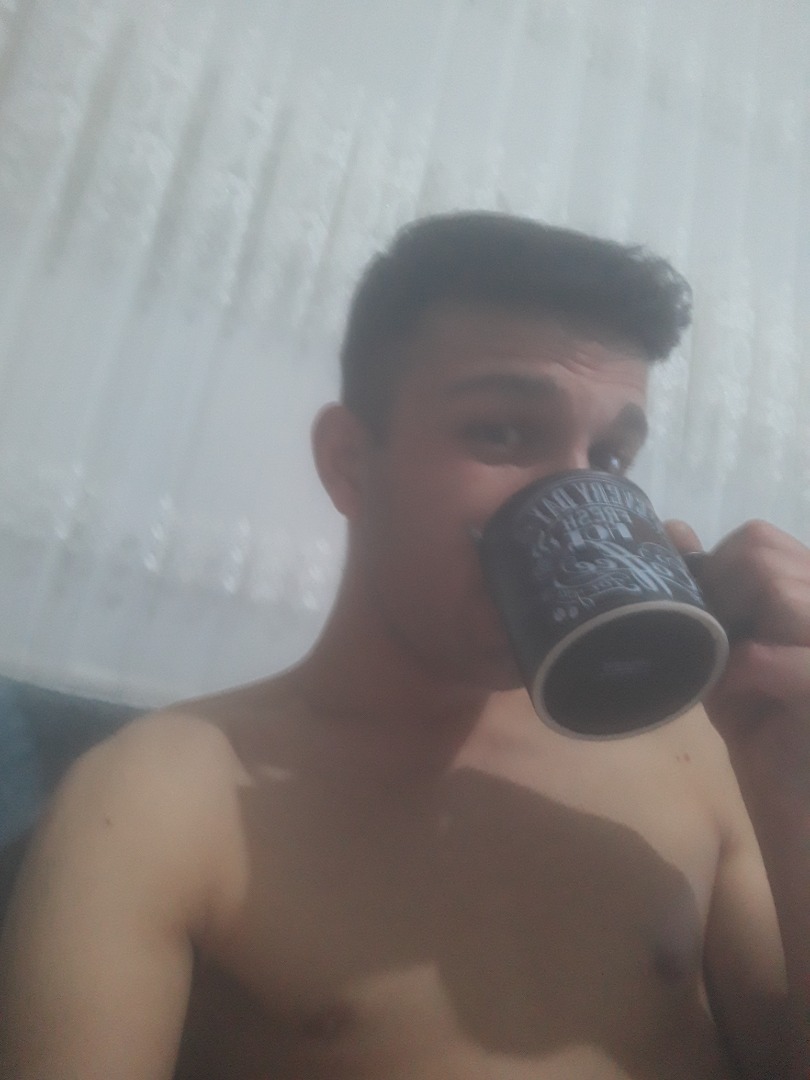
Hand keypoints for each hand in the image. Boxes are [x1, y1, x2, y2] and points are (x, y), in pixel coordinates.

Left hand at [666, 519, 809, 807]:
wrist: (805, 812)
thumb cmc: (769, 732)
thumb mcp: (728, 653)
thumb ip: (707, 595)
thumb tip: (674, 529)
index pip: (758, 540)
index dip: (715, 571)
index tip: (703, 621)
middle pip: (758, 546)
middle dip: (718, 593)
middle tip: (717, 650)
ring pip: (771, 585)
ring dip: (730, 633)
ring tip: (734, 680)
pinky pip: (765, 656)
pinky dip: (740, 677)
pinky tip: (743, 704)